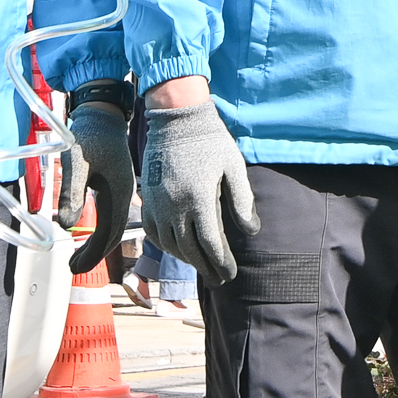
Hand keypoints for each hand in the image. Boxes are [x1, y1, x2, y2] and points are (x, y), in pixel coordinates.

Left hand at [63, 97, 135, 275]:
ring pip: (113, 226)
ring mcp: (123, 191)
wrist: (103, 113)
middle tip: (73, 268)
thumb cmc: (88, 136)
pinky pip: (112, 216)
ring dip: (97, 244)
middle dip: (94, 254)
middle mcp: (125, 195)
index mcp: (118, 194)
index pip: (108, 235)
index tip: (74, 268)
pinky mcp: (117, 185)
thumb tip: (66, 226)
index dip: (91, 254)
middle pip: (113, 235)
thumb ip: (71, 194)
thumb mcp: (75, 164)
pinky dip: (100, 230)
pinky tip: (87, 232)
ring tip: (77, 255)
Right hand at [139, 96, 259, 280]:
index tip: (231, 273)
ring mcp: (157, 203)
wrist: (176, 118)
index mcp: (199, 199)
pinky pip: (153, 232)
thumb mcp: (234, 166)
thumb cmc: (210, 140)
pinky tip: (178, 247)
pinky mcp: (147, 198)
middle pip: (190, 250)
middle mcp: (174, 206)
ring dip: (187, 259)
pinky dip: (166, 245)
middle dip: (206, 267)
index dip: (221, 262)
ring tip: (202, 265)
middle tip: (219, 279)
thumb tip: (251, 230)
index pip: (211, 244)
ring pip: (170, 244)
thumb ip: (242, 200)